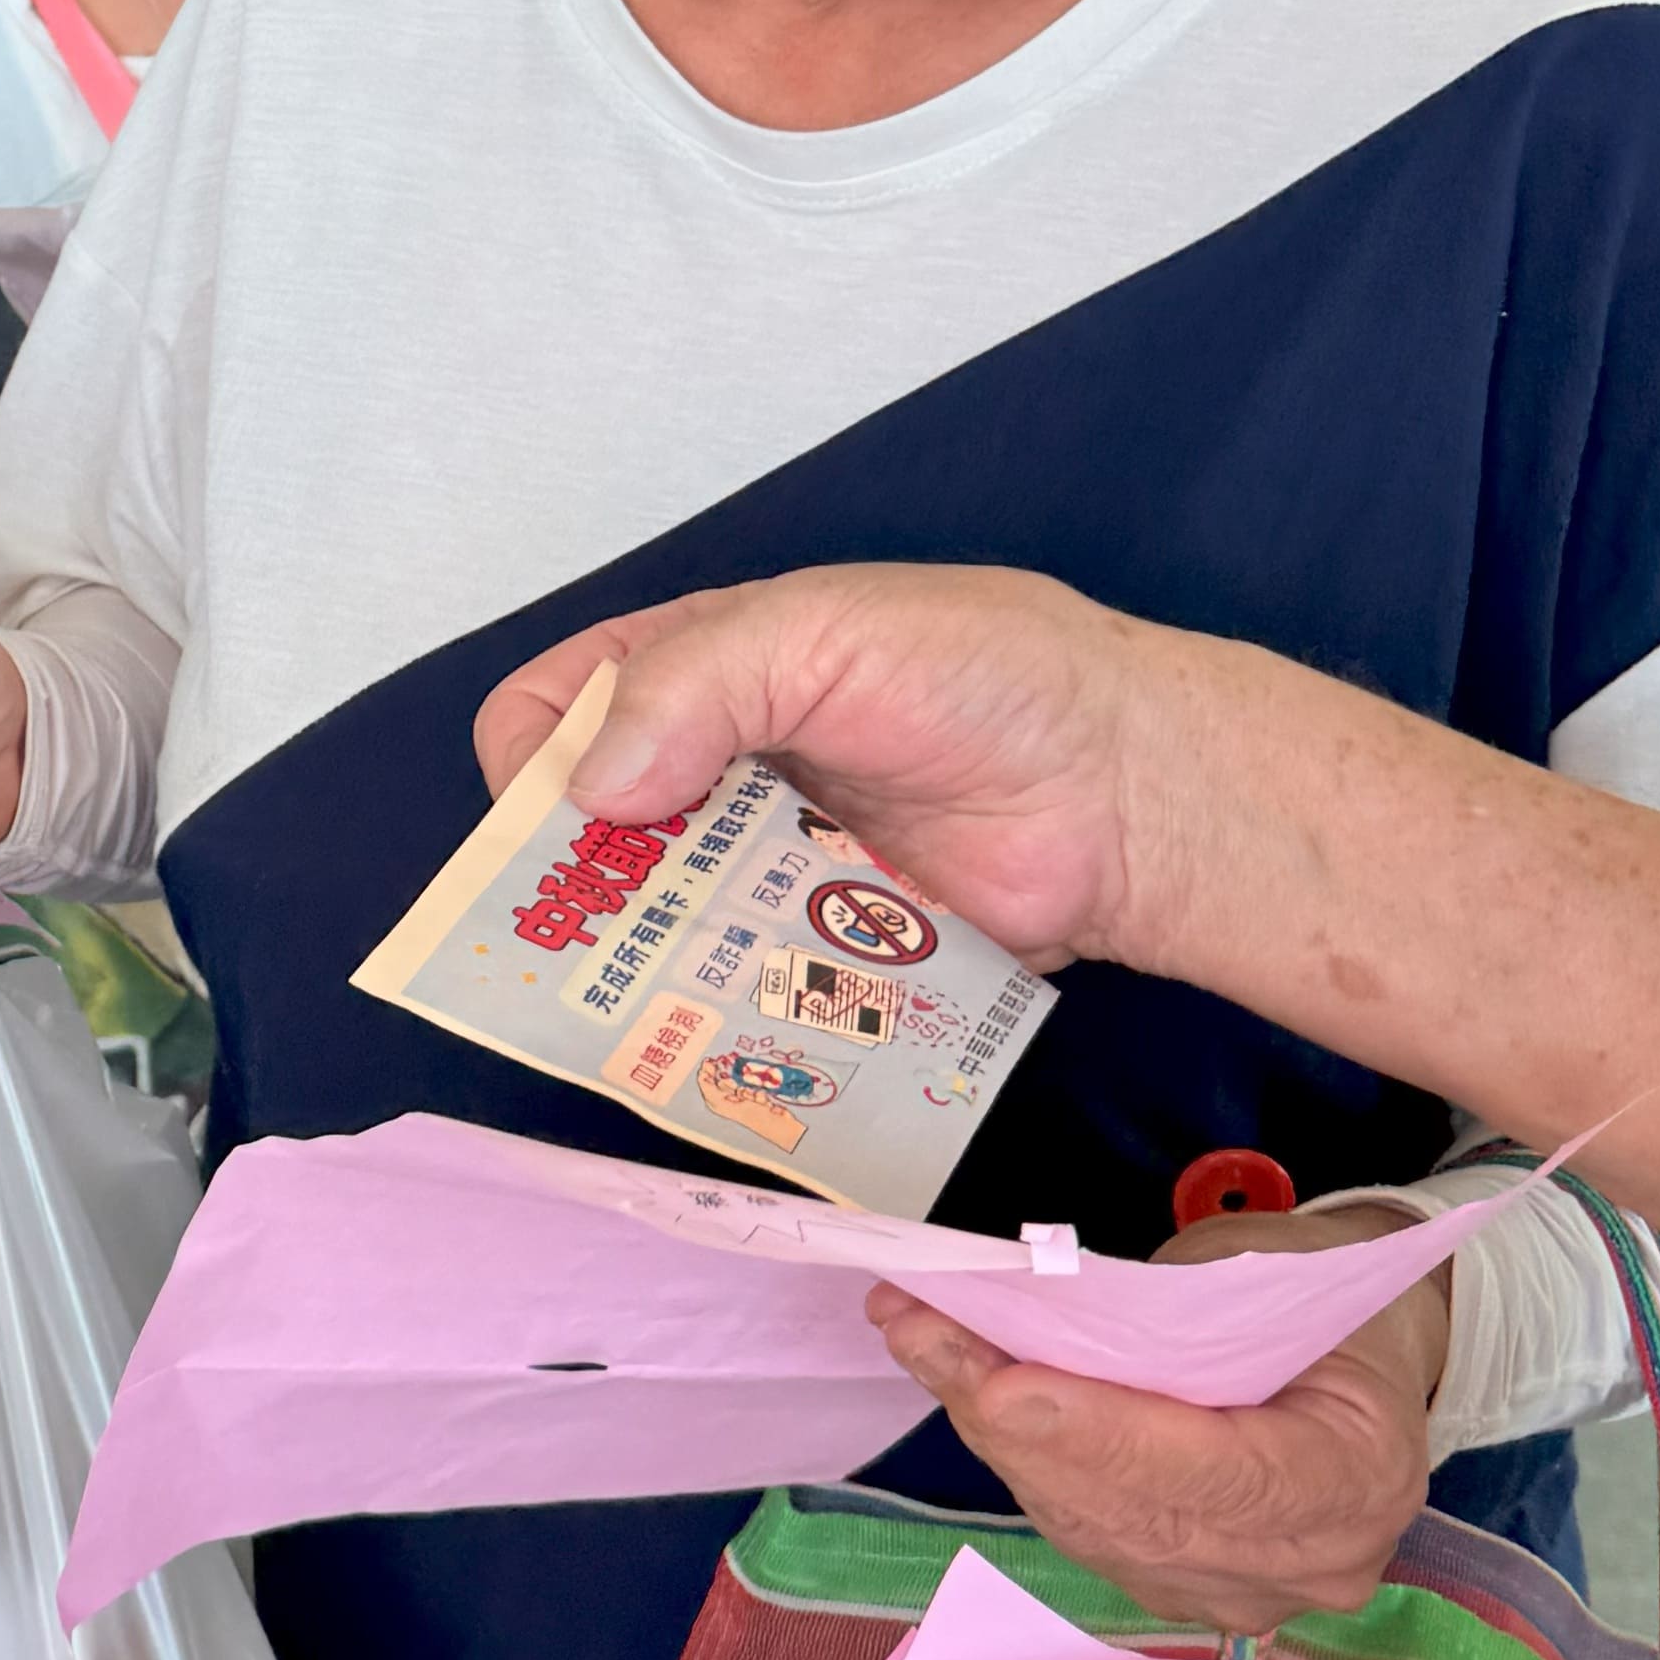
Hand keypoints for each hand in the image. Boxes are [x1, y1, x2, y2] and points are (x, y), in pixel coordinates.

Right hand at [472, 568, 1163, 970]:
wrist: (1128, 793)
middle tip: (598, 930)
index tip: (559, 821)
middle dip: (573, 881)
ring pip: (653, 922)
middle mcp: (718, 769)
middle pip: (586, 831)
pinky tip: (725, 1025)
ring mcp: (765, 866)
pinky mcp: (819, 951)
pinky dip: (717, 1009)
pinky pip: (738, 989)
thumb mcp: (822, 635)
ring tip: (660, 988)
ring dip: (641, 956)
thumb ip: (694, 685)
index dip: (531, 761)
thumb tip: (588, 788)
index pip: (554, 706)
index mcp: (700, 669)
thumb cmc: (987, 678)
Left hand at [869, 1201, 1446, 1628]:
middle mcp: (1311, 1562)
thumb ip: (1169, 1317)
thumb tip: (1032, 1311)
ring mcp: (1247, 1591)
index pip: (1220, 1475)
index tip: (1002, 1387)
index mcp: (1360, 1478)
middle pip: (1137, 1511)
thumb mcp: (1267, 1276)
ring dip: (999, 1438)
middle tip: (919, 1331)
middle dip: (1014, 1423)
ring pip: (1096, 1527)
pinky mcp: (1189, 1589)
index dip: (1104, 1438)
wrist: (1362, 1358)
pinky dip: (1025, 1462)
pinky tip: (965, 1392)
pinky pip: (1089, 1532)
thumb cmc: (1319, 1296)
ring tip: (922, 1342)